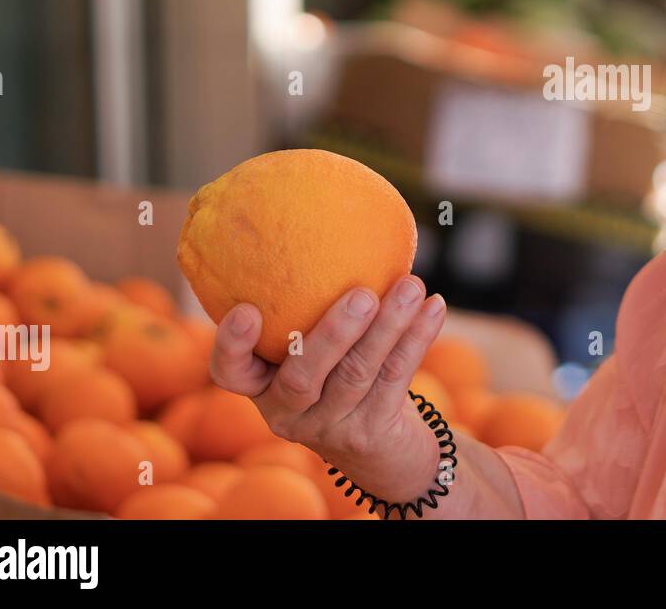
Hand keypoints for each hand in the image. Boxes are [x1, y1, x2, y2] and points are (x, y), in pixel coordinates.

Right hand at [209, 275, 449, 502]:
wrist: (385, 448)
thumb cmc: (342, 373)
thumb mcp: (317, 349)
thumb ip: (310, 304)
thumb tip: (335, 218)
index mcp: (262, 386)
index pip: (231, 372)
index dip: (231, 345)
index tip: (246, 310)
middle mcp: (287, 413)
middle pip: (302, 377)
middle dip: (334, 333)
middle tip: (362, 294)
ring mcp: (329, 428)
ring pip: (358, 374)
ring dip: (389, 326)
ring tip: (411, 286)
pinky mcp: (370, 434)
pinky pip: (395, 378)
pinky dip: (417, 338)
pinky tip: (434, 305)